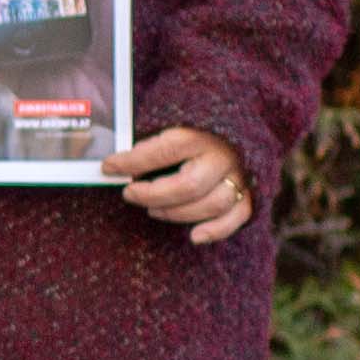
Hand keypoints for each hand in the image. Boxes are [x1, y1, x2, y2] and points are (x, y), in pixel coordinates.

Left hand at [106, 126, 252, 245]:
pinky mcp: (251, 192)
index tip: (108, 166)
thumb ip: (149, 141)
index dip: (133, 161)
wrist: (237, 123)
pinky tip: (194, 236)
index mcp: (202, 133)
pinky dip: (216, 230)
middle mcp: (224, 155)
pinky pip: (239, 215)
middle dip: (153, 195)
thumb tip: (113, 163)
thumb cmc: (194, 126)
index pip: (165, 150)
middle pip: (189, 185)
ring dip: (178, 213)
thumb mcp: (171, 123)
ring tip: (153, 210)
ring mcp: (240, 175)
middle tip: (129, 194)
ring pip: (213, 204)